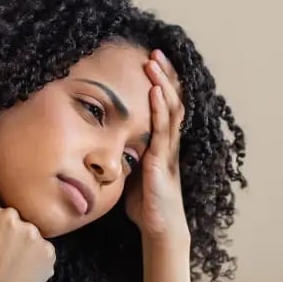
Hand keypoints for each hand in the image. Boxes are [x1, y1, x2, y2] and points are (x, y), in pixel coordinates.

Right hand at [0, 179, 56, 281]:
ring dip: (25, 244)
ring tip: (11, 265)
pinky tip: (23, 271)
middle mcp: (12, 215)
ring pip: (31, 232)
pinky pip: (44, 249)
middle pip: (16, 216)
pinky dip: (37, 259)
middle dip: (10, 231)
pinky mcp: (49, 251)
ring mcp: (33, 233)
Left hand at [126, 50, 189, 245]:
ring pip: (170, 110)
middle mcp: (170, 143)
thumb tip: (110, 141)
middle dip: (166, 76)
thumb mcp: (133, 172)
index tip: (153, 61)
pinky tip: (154, 93)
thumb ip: (128, 154)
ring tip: (154, 62)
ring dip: (163, 84)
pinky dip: (159, 109)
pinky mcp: (163, 162)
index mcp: (164, 144)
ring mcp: (169, 151)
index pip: (166, 107)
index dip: (163, 83)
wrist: (159, 229)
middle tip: (156, 52)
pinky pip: (163, 131)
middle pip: (173, 101)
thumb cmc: (146, 205)